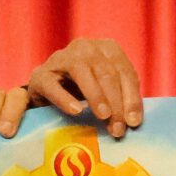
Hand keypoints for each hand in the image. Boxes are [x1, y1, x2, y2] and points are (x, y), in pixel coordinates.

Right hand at [0, 37, 143, 138]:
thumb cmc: (84, 90)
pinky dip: (65, 98)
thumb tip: (133, 121)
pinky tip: (77, 111)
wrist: (49, 89)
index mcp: (107, 48)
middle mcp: (86, 47)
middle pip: (106, 73)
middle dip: (115, 102)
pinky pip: (53, 85)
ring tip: (103, 116)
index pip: (125, 71)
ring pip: (83, 72)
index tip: (134, 122)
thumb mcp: (107, 90)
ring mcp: (62, 58)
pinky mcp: (41, 74)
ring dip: (95, 96)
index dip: (131, 97)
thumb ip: (122, 99)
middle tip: (118, 128)